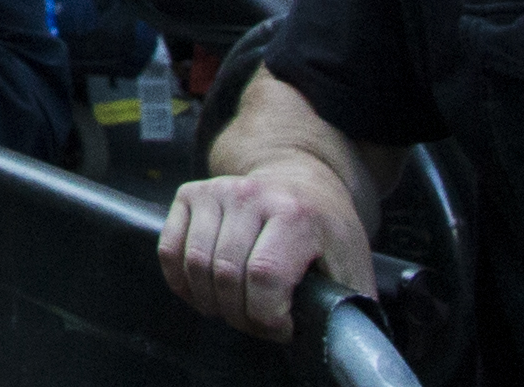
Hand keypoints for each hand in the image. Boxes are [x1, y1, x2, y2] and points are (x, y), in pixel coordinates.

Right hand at [159, 156, 370, 340]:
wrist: (301, 179)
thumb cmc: (327, 231)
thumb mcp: (353, 264)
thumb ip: (350, 304)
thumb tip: (346, 344)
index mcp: (297, 215)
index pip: (265, 276)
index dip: (268, 316)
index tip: (284, 327)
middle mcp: (252, 196)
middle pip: (225, 273)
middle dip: (239, 314)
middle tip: (257, 324)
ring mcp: (216, 191)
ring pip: (195, 264)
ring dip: (210, 302)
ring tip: (233, 310)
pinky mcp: (190, 193)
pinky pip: (169, 248)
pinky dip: (181, 281)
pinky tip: (203, 294)